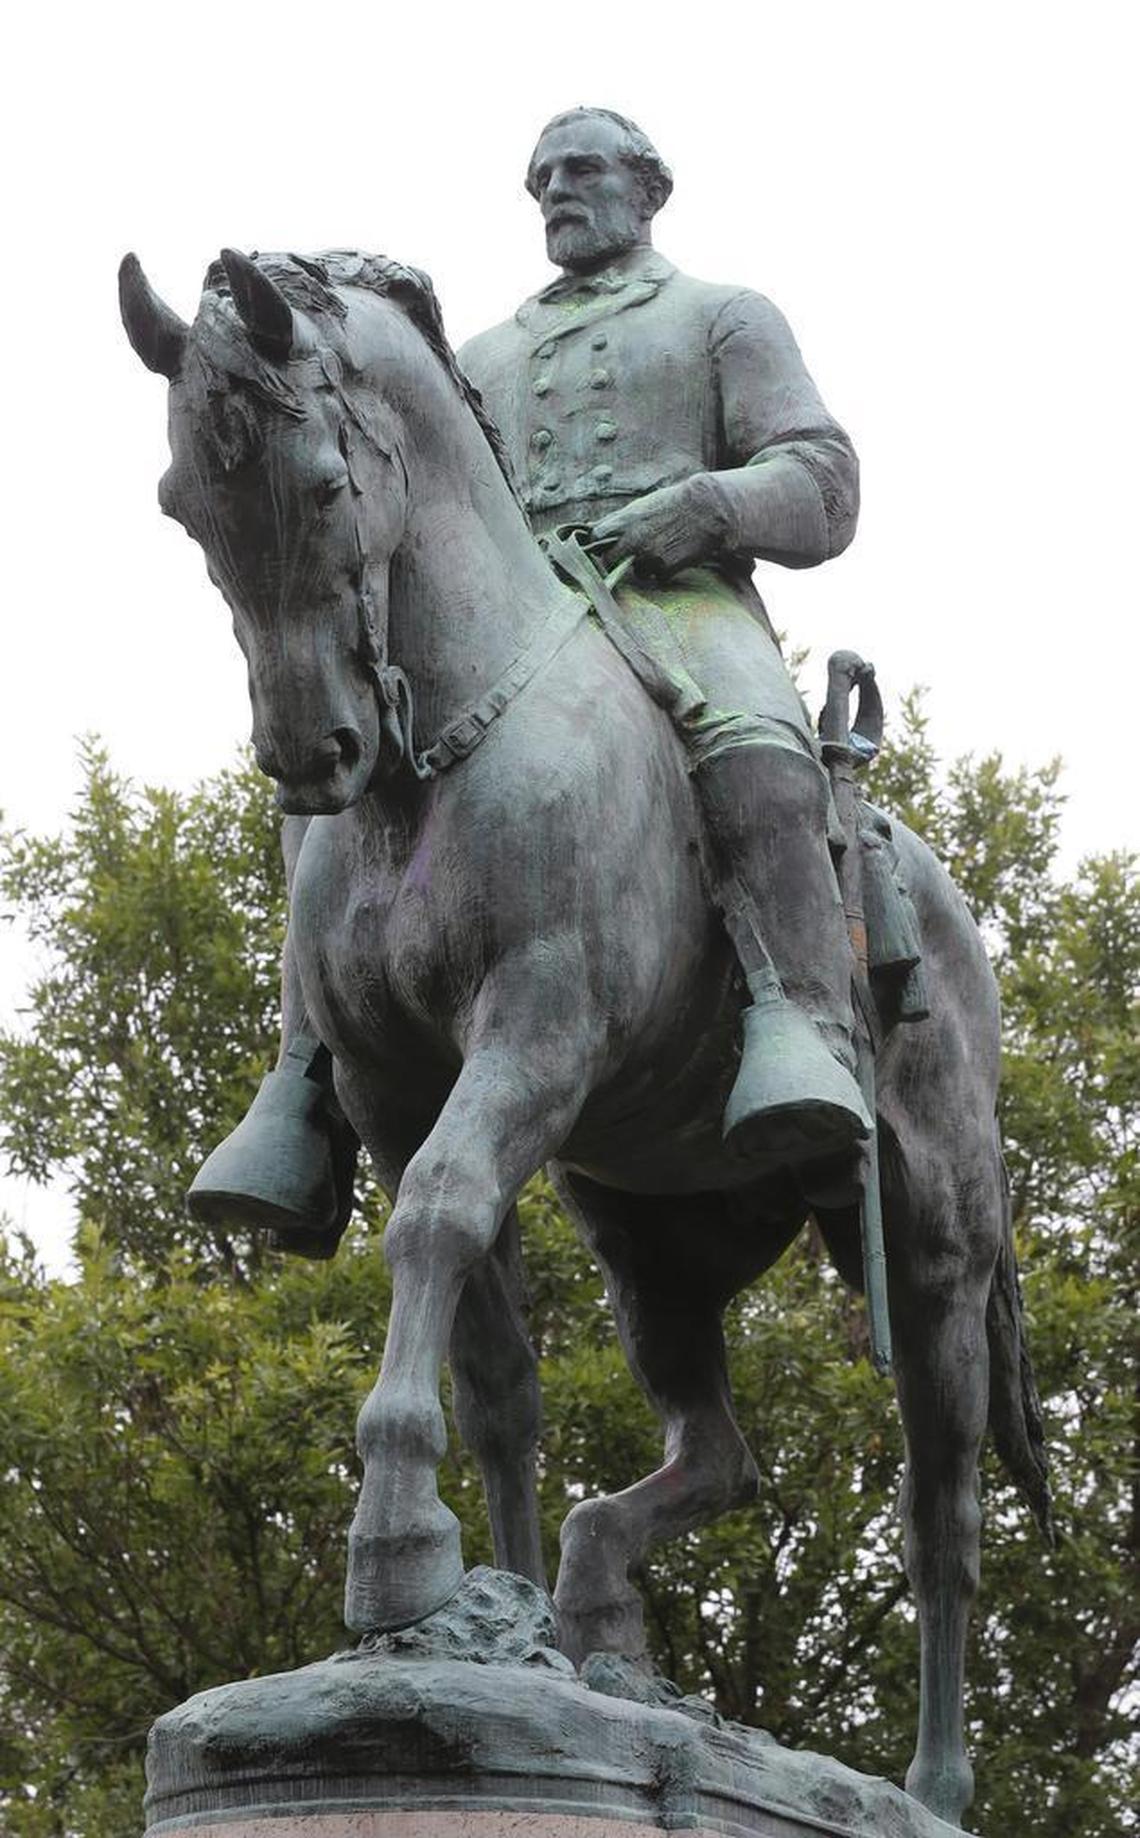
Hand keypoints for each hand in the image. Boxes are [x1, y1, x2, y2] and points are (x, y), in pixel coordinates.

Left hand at [589, 474, 734, 578]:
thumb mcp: (642, 506)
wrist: (706, 509)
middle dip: (615, 560)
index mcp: (625, 521)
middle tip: (627, 556)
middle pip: (609, 560)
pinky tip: (675, 555)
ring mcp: (648, 557)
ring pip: (638, 571)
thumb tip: (594, 530)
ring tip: (662, 548)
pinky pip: (658, 577)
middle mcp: (633, 541)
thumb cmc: (673, 504)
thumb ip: (619, 520)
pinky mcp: (665, 570)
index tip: (603, 545)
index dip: (597, 543)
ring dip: (646, 565)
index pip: (596, 537)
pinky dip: (664, 570)